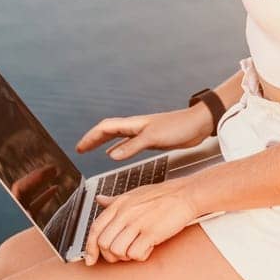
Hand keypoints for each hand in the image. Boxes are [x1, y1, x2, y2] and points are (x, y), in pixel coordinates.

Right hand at [75, 106, 215, 161]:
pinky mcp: (151, 139)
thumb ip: (133, 146)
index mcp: (134, 124)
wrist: (199, 124)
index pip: (105, 128)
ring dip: (103, 143)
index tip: (80, 148)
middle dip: (93, 139)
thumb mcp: (154, 137)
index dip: (91, 137)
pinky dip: (118, 148)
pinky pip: (128, 144)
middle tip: (80, 149)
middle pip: (108, 131)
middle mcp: (136, 126)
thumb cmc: (179, 127)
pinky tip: (116, 154)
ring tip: (91, 150)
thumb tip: (111, 155)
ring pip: (117, 137)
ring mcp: (143, 132)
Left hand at [83, 180, 199, 264]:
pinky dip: (140, 256)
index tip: (90, 259)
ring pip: (117, 251)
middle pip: (104, 244)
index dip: (89, 248)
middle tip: (122, 253)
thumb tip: (99, 199)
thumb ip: (114, 200)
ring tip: (137, 249)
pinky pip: (135, 254)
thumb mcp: (134, 193)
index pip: (95, 229)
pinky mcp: (151, 233)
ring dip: (126, 256)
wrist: (185, 194)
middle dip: (110, 255)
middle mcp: (125, 213)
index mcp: (119, 204)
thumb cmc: (162, 195)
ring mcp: (137, 223)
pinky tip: (148, 248)